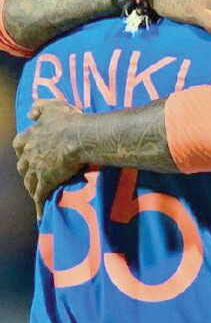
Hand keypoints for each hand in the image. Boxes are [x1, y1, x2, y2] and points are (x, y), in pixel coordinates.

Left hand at [13, 99, 85, 217]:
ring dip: (32, 187)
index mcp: (31, 137)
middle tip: (33, 174)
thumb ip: (41, 107)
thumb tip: (31, 111)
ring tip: (36, 193)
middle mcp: (30, 154)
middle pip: (23, 165)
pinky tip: (40, 215)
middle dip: (27, 170)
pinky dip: (39, 206)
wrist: (78, 137)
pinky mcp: (46, 181)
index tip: (26, 151)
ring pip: (30, 182)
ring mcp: (37, 169)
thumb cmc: (68, 121)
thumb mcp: (54, 107)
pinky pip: (40, 196)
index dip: (23, 148)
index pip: (20, 144)